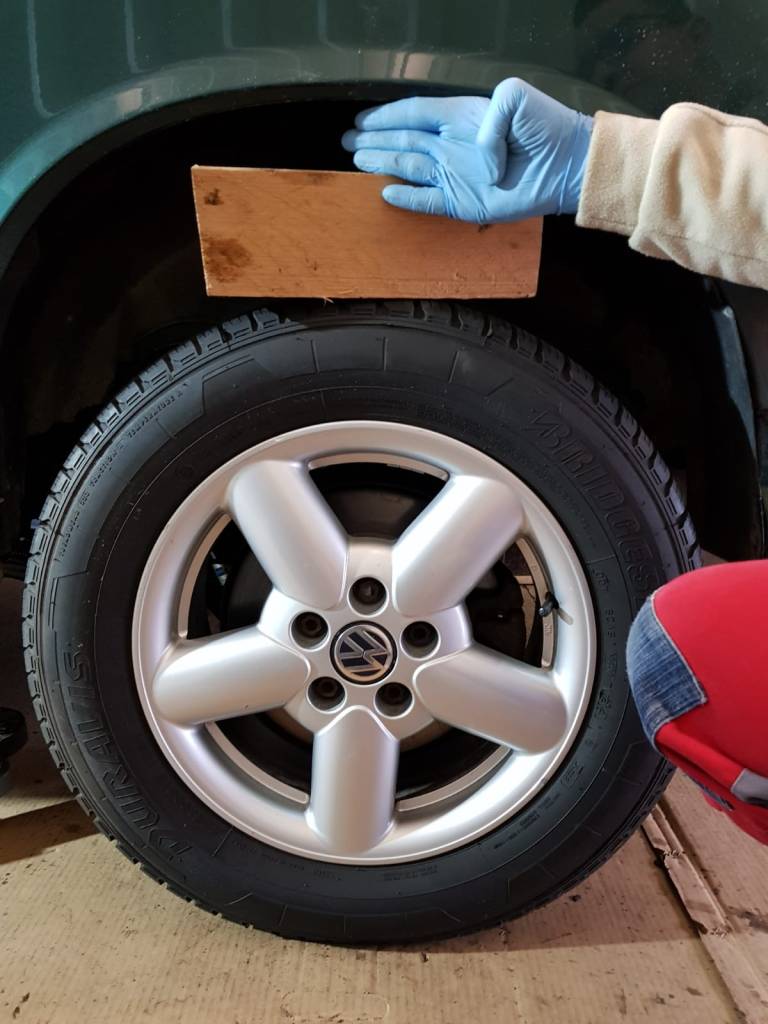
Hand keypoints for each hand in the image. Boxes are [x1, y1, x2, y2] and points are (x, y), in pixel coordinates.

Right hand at [341, 80, 592, 222]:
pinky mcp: (464, 202)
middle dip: (374, 141)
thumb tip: (473, 156)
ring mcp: (455, 175)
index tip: (360, 122)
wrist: (566, 165)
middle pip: (404, 141)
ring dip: (383, 164)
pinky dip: (407, 198)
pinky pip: (428, 201)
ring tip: (358, 161)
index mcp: (459, 118)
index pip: (413, 114)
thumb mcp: (515, 98)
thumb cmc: (544, 127)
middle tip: (348, 143)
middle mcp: (451, 146)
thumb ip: (487, 116)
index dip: (385, 118)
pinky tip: (386, 192)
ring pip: (409, 169)